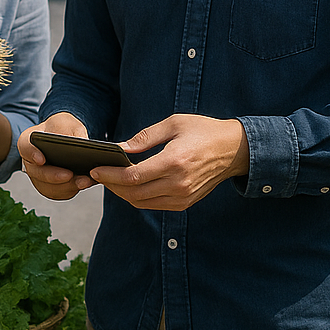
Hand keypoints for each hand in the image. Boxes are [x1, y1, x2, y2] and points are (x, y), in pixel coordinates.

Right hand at [17, 113, 93, 200]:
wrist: (65, 138)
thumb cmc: (62, 128)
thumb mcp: (66, 122)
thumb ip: (71, 130)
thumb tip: (83, 143)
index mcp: (28, 141)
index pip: (25, 147)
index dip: (32, 154)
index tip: (41, 159)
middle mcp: (30, 162)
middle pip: (37, 173)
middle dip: (54, 176)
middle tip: (70, 175)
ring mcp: (38, 177)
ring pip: (48, 187)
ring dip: (67, 186)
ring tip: (85, 180)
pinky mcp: (50, 187)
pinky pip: (58, 193)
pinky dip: (72, 190)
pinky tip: (86, 183)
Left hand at [91, 114, 248, 210]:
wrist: (235, 149)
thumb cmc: (203, 131)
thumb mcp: (173, 124)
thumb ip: (145, 137)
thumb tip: (120, 148)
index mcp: (174, 162)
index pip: (133, 176)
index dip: (110, 175)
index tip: (95, 168)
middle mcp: (178, 183)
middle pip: (134, 193)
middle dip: (111, 185)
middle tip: (97, 174)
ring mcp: (183, 196)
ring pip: (142, 202)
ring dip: (122, 193)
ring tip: (110, 179)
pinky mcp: (186, 202)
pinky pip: (154, 205)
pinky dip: (138, 198)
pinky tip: (129, 186)